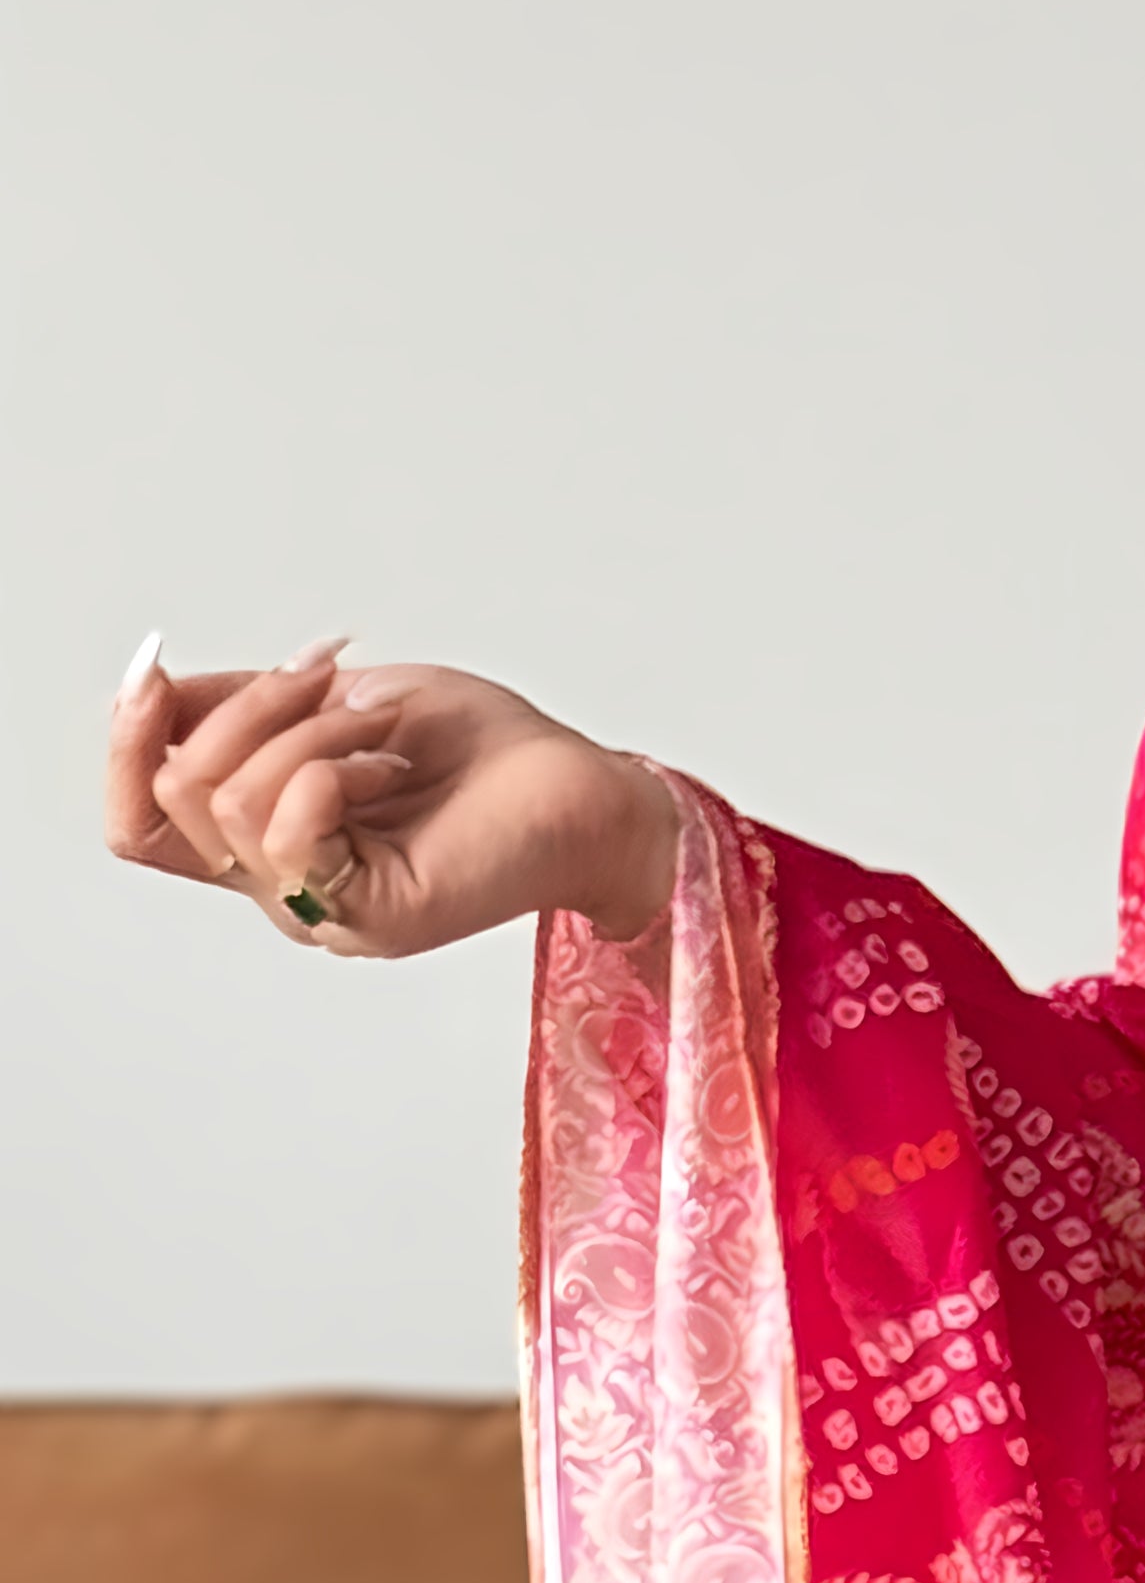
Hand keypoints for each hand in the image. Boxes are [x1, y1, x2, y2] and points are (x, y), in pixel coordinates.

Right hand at [104, 636, 676, 955]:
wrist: (582, 788)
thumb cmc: (482, 751)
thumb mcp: (335, 703)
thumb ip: (244, 709)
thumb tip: (155, 689)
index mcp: (270, 841)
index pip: (140, 824)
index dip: (124, 743)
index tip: (157, 665)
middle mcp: (287, 887)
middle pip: (179, 794)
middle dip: (245, 706)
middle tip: (331, 676)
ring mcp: (329, 911)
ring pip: (234, 804)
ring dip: (305, 729)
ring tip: (379, 725)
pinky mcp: (374, 917)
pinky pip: (292, 834)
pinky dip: (328, 769)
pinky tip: (385, 762)